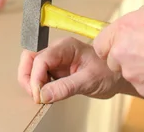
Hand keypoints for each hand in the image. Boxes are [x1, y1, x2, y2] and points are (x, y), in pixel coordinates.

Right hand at [17, 37, 131, 103]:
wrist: (116, 76)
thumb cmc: (107, 72)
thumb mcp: (88, 80)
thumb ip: (65, 87)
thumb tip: (43, 95)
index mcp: (65, 46)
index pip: (41, 59)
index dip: (35, 77)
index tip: (38, 95)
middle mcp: (57, 50)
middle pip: (30, 58)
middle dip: (27, 77)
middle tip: (35, 96)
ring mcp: (55, 60)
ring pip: (31, 67)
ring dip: (31, 82)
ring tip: (41, 97)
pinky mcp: (55, 70)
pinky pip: (39, 76)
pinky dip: (37, 86)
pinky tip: (46, 95)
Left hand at [93, 2, 143, 106]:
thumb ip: (141, 18)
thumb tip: (137, 22)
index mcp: (125, 28)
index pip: (101, 42)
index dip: (111, 45)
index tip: (120, 46)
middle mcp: (123, 52)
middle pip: (114, 60)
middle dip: (127, 58)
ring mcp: (133, 74)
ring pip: (131, 73)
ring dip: (142, 70)